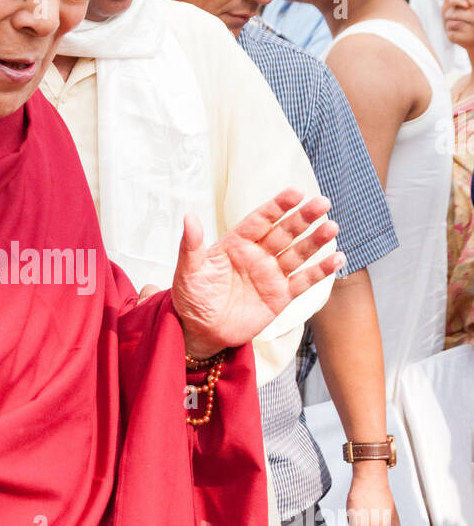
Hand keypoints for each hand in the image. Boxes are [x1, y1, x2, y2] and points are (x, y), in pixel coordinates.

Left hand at [171, 189, 343, 358]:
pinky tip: (337, 258)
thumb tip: (189, 216)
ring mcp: (271, 274)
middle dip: (303, 217)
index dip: (278, 206)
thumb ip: (191, 245)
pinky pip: (304, 281)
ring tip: (332, 227)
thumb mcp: (188, 271)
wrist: (200, 332)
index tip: (296, 193)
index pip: (261, 219)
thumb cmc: (191, 298)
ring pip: (298, 253)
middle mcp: (257, 254)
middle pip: (285, 232)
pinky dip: (321, 270)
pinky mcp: (280, 296)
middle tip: (322, 203)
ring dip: (315, 241)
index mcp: (236, 243)